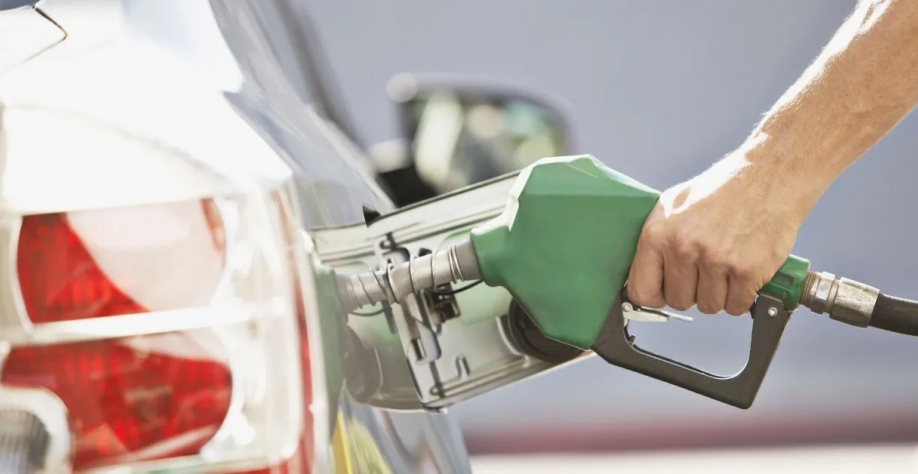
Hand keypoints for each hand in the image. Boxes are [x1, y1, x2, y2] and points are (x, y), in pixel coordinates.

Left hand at [626, 152, 808, 315]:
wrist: (769, 177)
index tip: (666, 291)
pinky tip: (742, 272)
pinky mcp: (747, 271)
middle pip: (678, 302)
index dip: (656, 296)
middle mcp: (683, 248)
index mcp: (658, 234)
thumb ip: (655, 241)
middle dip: (692, 292)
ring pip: (709, 306)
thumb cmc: (722, 189)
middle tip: (705, 270)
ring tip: (726, 266)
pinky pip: (736, 306)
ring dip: (719, 294)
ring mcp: (716, 261)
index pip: (642, 292)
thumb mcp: (673, 204)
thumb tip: (644, 274)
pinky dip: (742, 295)